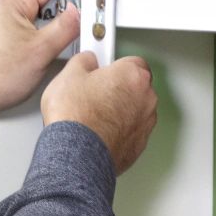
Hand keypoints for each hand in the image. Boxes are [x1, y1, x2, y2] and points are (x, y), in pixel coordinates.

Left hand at [0, 0, 95, 130]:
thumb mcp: (40, 52)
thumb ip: (65, 27)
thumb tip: (79, 13)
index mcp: (8, 0)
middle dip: (65, 1)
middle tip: (83, 15)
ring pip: (32, 5)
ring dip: (51, 15)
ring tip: (65, 31)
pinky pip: (21, 16)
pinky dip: (38, 24)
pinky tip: (46, 38)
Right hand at [42, 51, 157, 174]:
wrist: (77, 155)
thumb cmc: (76, 118)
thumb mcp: (69, 75)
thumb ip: (83, 61)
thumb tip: (85, 61)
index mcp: (133, 75)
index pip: (131, 60)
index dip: (112, 65)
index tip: (101, 68)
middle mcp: (146, 98)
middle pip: (135, 86)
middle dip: (117, 87)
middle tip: (93, 92)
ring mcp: (145, 124)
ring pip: (134, 110)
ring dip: (118, 110)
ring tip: (93, 115)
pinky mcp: (138, 145)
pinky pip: (130, 131)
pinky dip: (117, 130)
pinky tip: (97, 131)